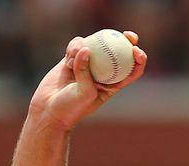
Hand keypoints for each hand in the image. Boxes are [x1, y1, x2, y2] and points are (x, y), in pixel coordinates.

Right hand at [28, 31, 146, 130]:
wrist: (49, 109)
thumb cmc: (71, 108)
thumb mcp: (84, 94)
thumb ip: (86, 73)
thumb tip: (86, 49)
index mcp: (113, 85)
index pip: (132, 70)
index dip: (139, 59)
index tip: (136, 50)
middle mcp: (103, 72)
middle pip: (119, 52)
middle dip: (127, 40)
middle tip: (127, 35)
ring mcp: (88, 64)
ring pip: (96, 45)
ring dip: (88, 44)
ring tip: (75, 55)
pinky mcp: (73, 58)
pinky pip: (77, 45)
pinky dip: (73, 47)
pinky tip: (68, 57)